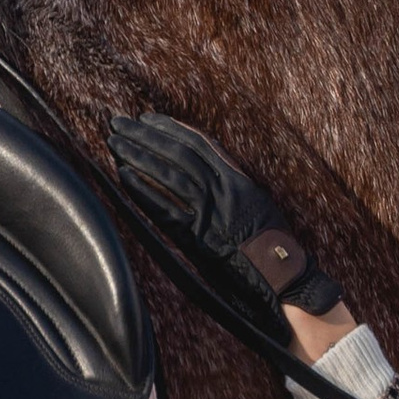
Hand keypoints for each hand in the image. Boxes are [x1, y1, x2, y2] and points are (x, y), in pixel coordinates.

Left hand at [109, 113, 349, 316]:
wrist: (283, 278)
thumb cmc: (272, 247)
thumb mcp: (257, 205)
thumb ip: (232, 186)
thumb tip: (207, 173)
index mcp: (239, 180)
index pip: (199, 144)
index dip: (170, 128)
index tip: (148, 119)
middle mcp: (224, 190)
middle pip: (178, 152)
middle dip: (146, 135)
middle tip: (120, 123)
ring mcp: (211, 212)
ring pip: (169, 173)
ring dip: (138, 155)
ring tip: (115, 143)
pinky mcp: (199, 237)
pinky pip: (165, 209)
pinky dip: (143, 190)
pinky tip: (124, 177)